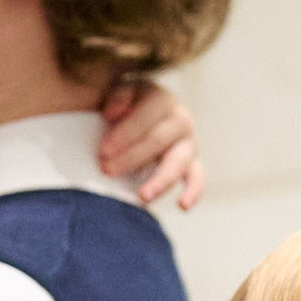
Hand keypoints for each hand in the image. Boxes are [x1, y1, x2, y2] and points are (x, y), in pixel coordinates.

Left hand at [99, 76, 203, 212]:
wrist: (123, 123)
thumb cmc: (113, 109)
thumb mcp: (108, 94)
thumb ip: (114, 98)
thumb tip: (113, 113)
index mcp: (158, 98)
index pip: (145, 115)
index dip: (125, 133)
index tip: (103, 151)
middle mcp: (179, 118)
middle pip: (158, 139)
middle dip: (131, 157)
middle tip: (107, 170)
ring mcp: (188, 143)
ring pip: (178, 162)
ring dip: (160, 180)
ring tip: (142, 196)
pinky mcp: (190, 165)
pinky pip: (197, 178)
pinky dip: (193, 192)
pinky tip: (182, 206)